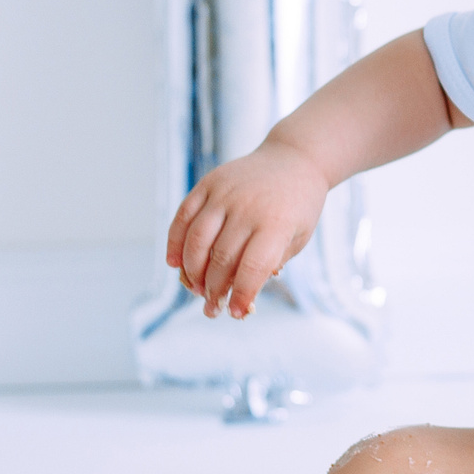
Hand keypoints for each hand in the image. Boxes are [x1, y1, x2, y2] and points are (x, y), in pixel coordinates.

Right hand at [164, 139, 331, 319]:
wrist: (295, 159)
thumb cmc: (298, 206)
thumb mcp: (298, 237)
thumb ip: (270, 263)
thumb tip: (242, 297)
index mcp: (276, 223)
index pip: (252, 267)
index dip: (242, 295)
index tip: (235, 314)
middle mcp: (248, 207)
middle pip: (221, 258)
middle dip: (213, 289)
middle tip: (211, 308)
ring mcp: (225, 193)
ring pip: (197, 240)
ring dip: (191, 271)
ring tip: (195, 289)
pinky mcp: (209, 183)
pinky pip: (184, 216)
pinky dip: (175, 242)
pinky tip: (175, 263)